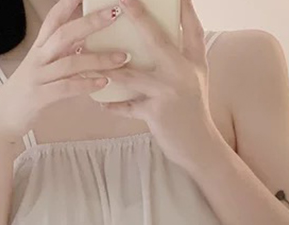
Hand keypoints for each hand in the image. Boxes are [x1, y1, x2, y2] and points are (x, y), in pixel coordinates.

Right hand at [0, 0, 130, 142]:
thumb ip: (61, 56)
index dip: (69, 3)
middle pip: (65, 33)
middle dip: (91, 22)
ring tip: (121, 58)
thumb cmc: (27, 93)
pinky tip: (103, 84)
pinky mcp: (40, 97)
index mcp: (39, 49)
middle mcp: (38, 58)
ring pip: (70, 62)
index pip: (54, 18)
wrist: (2, 118)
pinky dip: (86, 84)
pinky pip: (66, 88)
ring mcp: (38, 77)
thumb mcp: (43, 69)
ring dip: (98, 59)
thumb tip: (83, 43)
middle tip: (115, 13)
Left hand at [101, 0, 218, 165]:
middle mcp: (183, 72)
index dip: (181, 6)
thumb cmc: (193, 112)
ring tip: (89, 57)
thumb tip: (162, 38)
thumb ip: (182, 58)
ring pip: (132, 74)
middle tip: (122, 0)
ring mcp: (169, 92)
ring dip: (109, 67)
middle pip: (157, 39)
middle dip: (138, 17)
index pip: (190, 26)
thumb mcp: (195, 80)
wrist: (200, 147)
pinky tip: (100, 103)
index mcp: (194, 61)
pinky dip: (113, 105)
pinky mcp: (156, 113)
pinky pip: (127, 106)